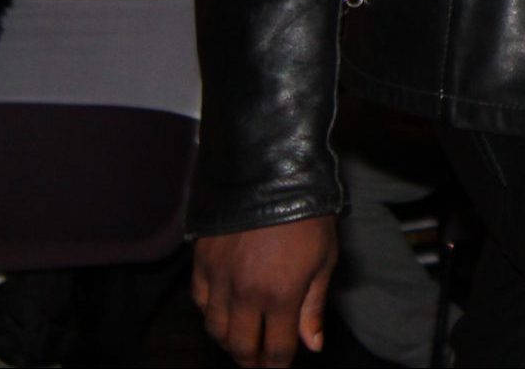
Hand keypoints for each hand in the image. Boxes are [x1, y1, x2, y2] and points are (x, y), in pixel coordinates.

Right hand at [193, 215, 337, 367]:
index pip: (276, 349)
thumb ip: (314, 306)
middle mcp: (245, 293)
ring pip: (215, 328)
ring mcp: (220, 278)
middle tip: (258, 362)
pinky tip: (222, 312)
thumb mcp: (324, 259)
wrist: (272, 175)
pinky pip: (200, 302)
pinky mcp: (202, 262)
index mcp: (281, 295)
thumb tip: (312, 346)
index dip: (278, 366)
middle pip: (241, 345)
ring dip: (229, 340)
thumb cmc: (308, 215)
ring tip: (241, 341)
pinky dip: (210, 313)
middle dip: (251, 360)